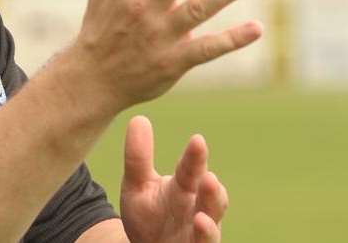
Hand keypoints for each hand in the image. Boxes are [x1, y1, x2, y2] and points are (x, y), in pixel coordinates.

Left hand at [120, 116, 227, 242]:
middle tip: (209, 178)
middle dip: (211, 191)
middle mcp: (197, 210)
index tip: (197, 140)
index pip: (190, 170)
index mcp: (184, 188)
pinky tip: (199, 229)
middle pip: (210, 200)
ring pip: (211, 230)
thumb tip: (139, 118)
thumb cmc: (147, 215)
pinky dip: (203, 240)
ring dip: (209, 226)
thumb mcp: (136, 185)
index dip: (195, 158)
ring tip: (201, 218)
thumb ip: (138, 157)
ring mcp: (198, 235)